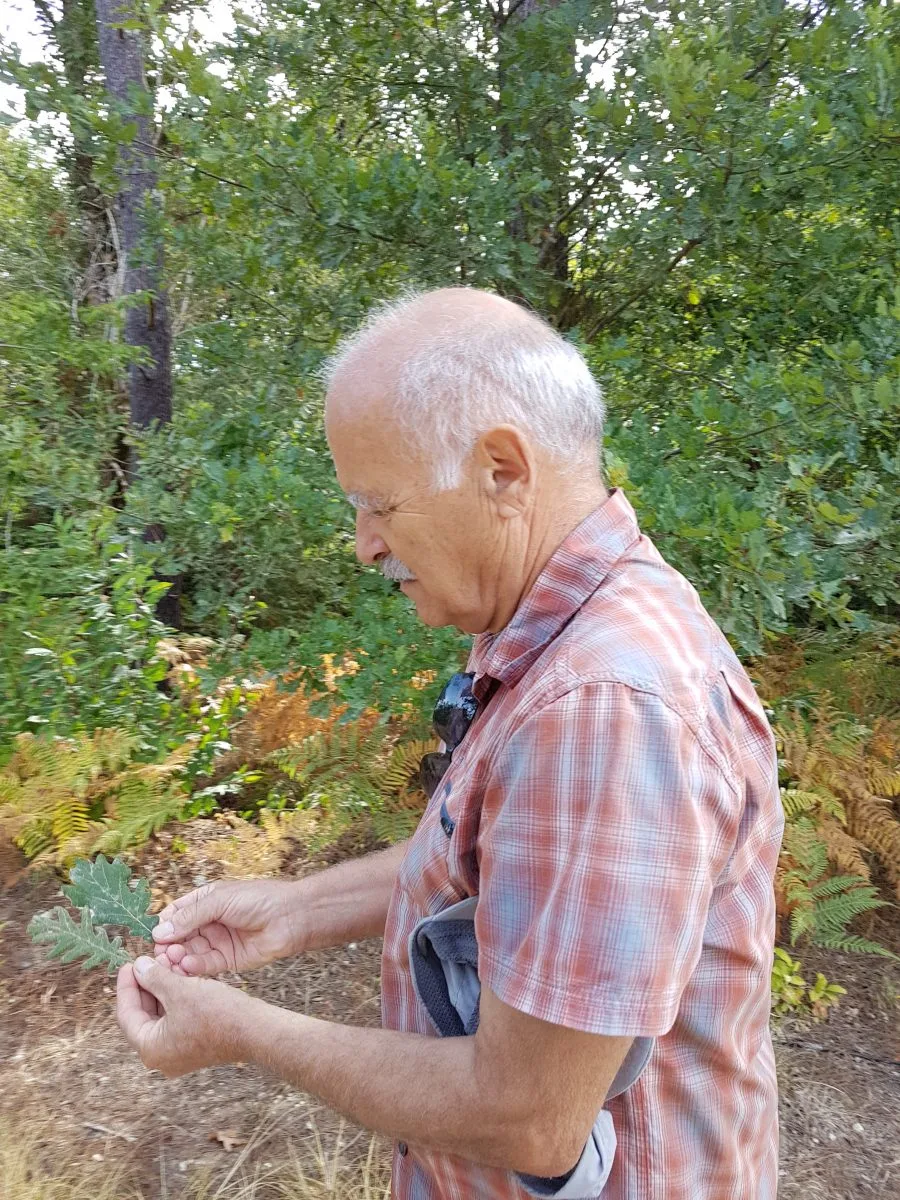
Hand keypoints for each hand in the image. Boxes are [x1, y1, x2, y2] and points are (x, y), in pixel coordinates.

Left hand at [116, 955, 255, 1076]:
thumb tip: (139, 966)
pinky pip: (175, 1020)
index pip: (126, 1014)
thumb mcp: (181, 990)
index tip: (130, 963)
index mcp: (150, 1049)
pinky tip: (179, 978)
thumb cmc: (217, 1013)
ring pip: (160, 1016)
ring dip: (161, 990)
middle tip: (148, 962)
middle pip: (142, 1015)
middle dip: (145, 986)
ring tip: (165, 965)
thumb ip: (155, 978)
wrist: (254, 1030)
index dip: (127, 985)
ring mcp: (178, 1053)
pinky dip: (174, 1000)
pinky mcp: (193, 1047)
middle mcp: (161, 1057)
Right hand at [151, 878, 302, 975]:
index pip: (176, 914)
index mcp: (206, 901)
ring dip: (178, 958)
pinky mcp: (227, 960)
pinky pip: (205, 965)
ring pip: (189, 953)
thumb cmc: (258, 899)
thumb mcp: (220, 900)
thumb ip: (191, 916)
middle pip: (179, 936)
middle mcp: (209, 922)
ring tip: (172, 960)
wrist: (291, 917)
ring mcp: (217, 942)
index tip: (154, 935)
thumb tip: (159, 930)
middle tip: (161, 954)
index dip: (164, 924)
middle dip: (168, 945)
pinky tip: (187, 966)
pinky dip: (194, 967)